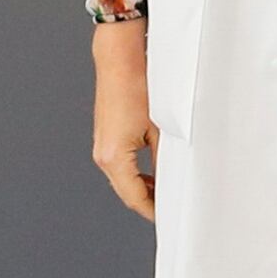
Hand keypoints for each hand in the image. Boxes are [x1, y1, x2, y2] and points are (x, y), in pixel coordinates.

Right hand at [87, 10, 156, 221]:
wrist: (119, 58)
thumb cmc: (138, 87)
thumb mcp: (161, 128)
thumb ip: (166, 159)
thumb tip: (175, 181)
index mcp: (114, 158)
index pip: (135, 198)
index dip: (154, 211)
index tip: (171, 219)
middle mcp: (103, 155)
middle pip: (127, 192)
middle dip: (149, 203)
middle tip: (172, 210)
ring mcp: (102, 146)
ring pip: (123, 180)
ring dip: (143, 188)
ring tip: (167, 194)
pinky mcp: (106, 136)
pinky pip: (120, 165)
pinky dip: (136, 175)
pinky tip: (154, 174)